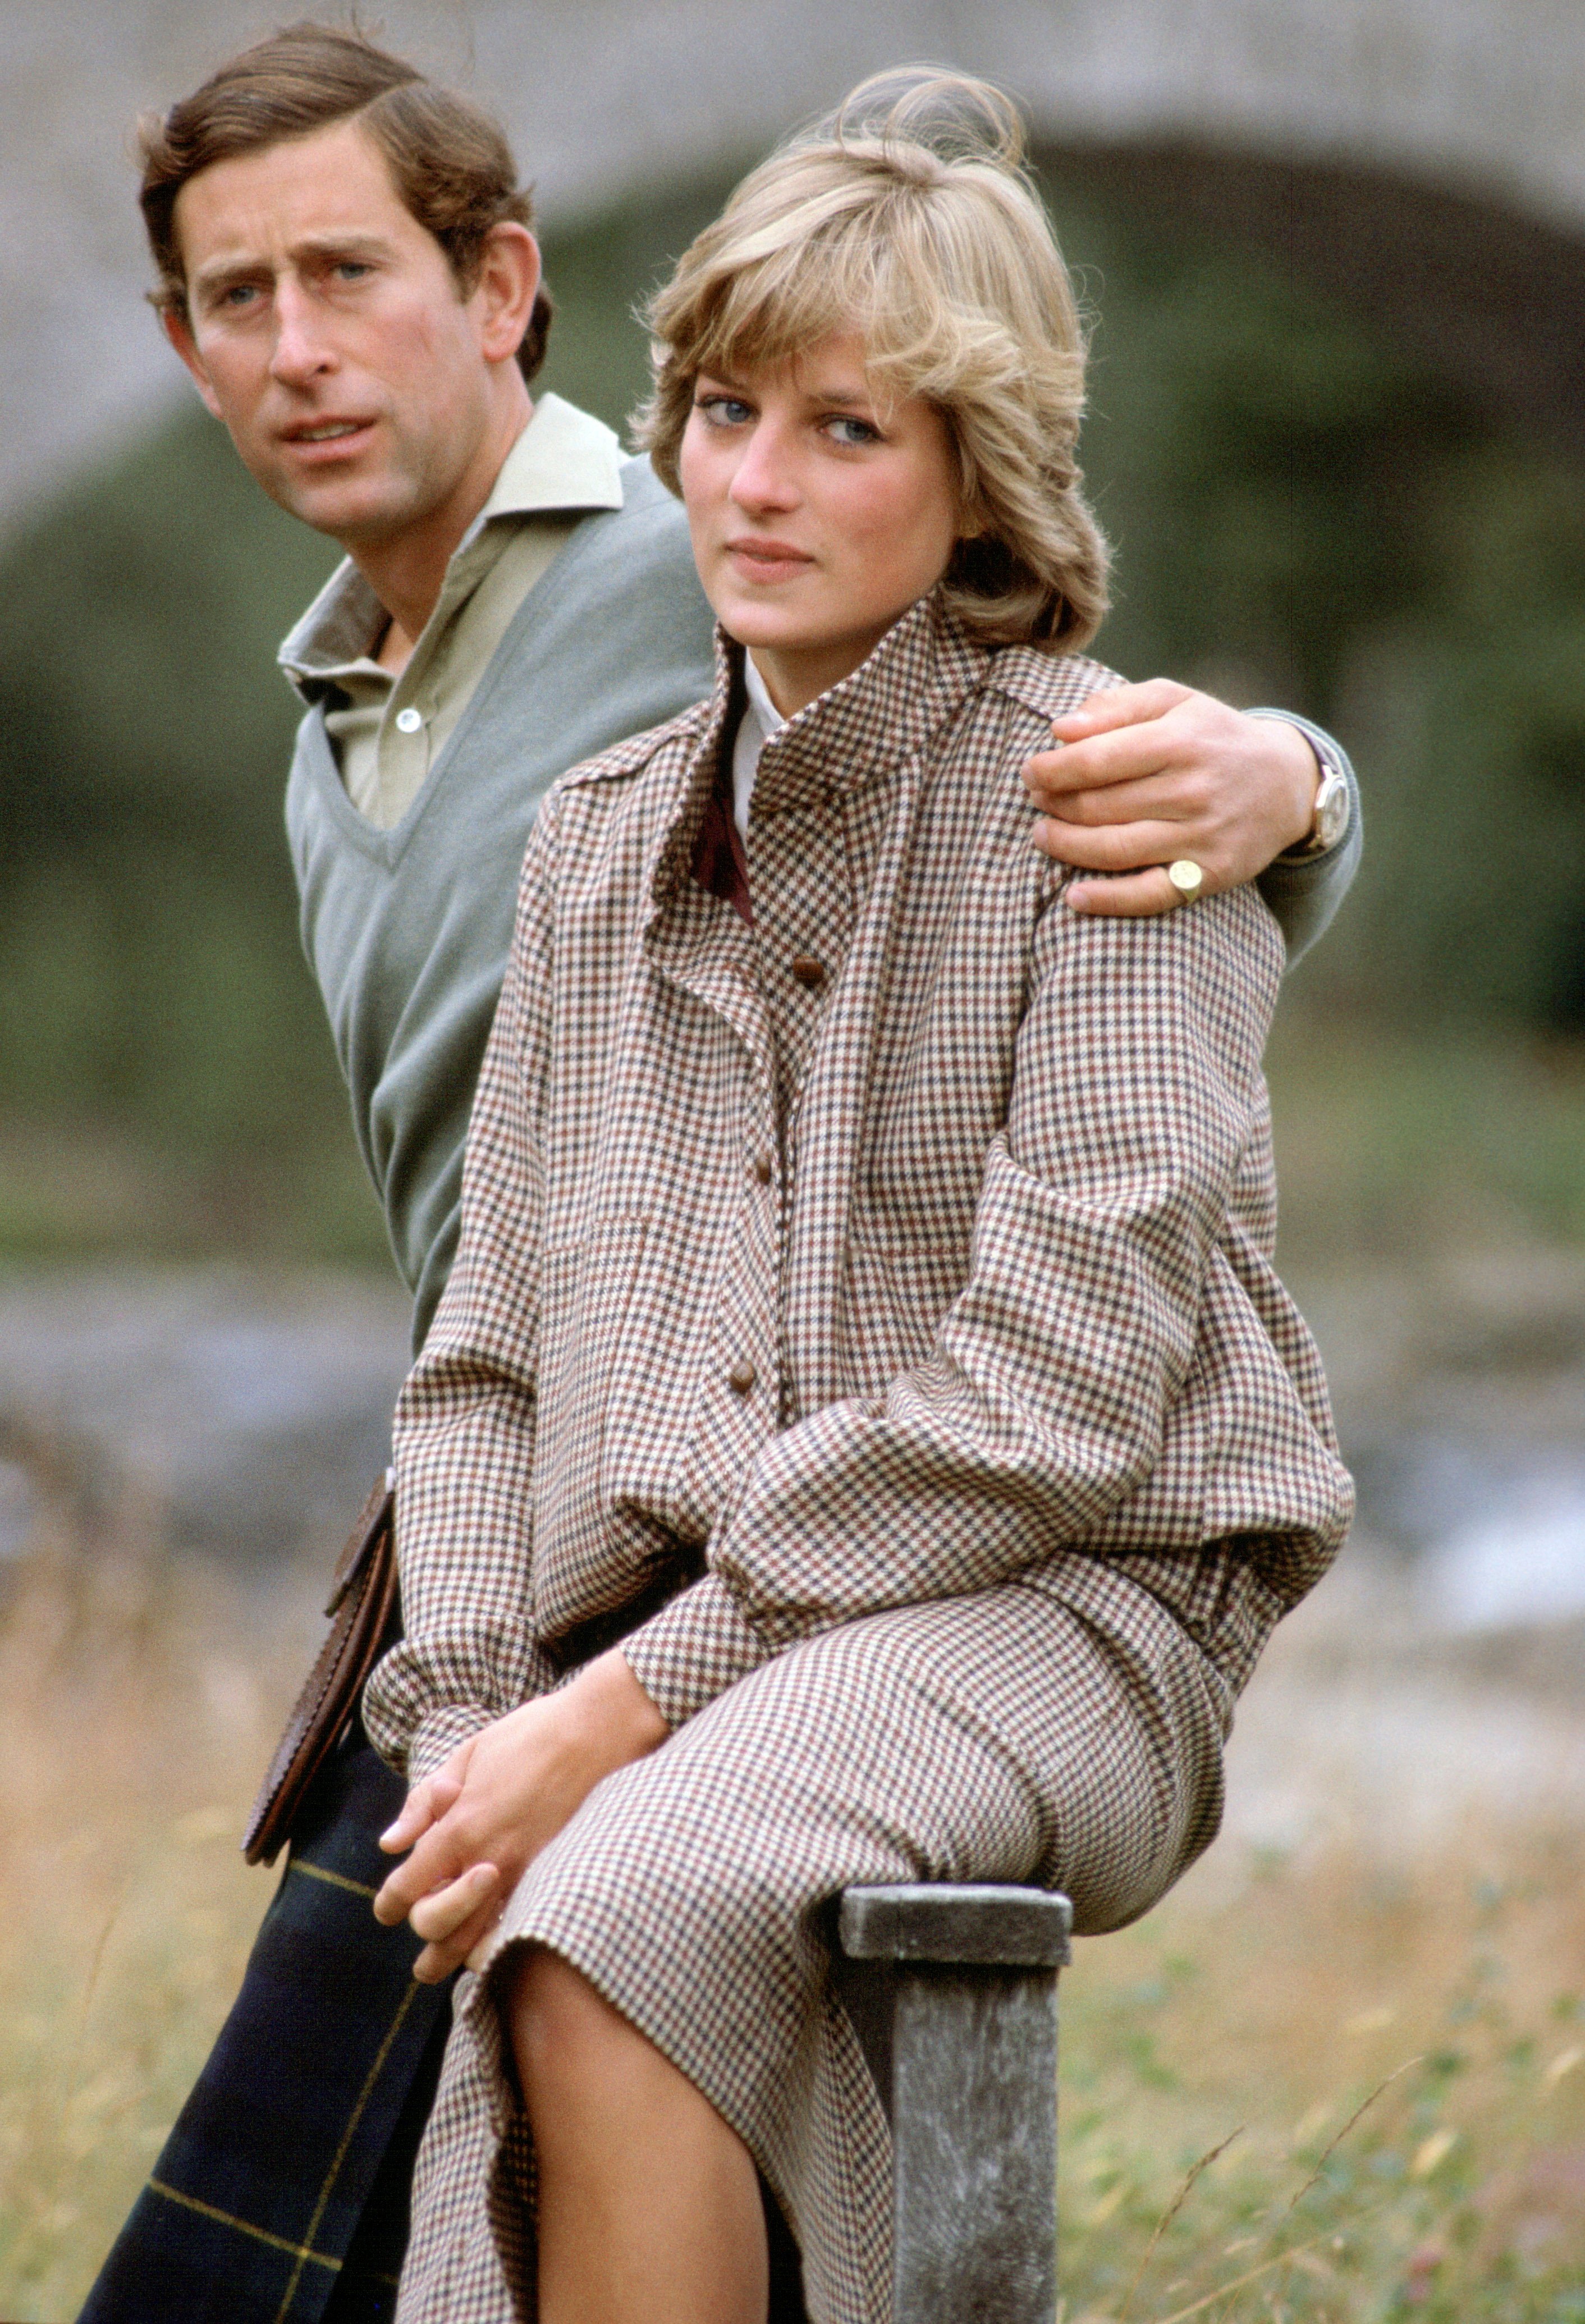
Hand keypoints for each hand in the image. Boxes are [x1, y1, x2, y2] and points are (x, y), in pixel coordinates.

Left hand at [373, 1649, 667, 1982]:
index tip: (386, 1909)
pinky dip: (496, 1943)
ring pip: (476, 1939)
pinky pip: (517, 1926)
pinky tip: (488, 1945)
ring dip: (452, 1957)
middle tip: (418, 1941)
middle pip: (435, 1924)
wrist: (599, 1732)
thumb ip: (424, 1802)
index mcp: (461, 1826)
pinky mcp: (556, 1877)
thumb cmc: (531, 1734)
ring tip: (439, 1966)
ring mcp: (526, 1874)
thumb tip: (390, 1844)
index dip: (389, 1904)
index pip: (408, 1886)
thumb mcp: (468, 1755)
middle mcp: (489, 1859)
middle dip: (421, 1934)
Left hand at [1023, 680, 1319, 917]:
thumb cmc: (1212, 736)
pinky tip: (1073, 897)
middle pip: (1100, 805)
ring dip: (1066, 846)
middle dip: (1056, 805)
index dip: (1052, 769)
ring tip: (1042, 835)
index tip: (1031, 772)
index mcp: (1181, 740)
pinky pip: (1149, 895)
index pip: (1096, 759)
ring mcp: (1202, 837)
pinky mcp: (1209, 874)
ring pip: (1115, 849)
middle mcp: (1193, 790)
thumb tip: (1060, 730)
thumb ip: (1117, 707)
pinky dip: (1107, 900)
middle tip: (1037, 802)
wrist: (1286, 783)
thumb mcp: (1175, 702)